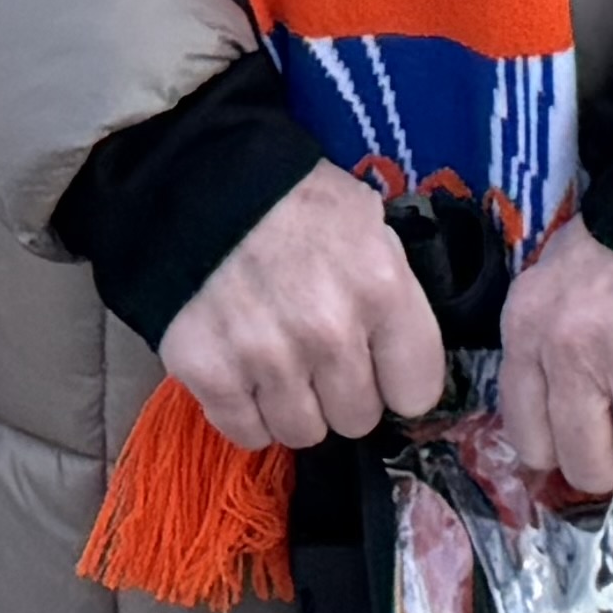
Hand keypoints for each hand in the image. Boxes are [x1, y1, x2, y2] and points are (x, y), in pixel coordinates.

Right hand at [153, 163, 446, 452]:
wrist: (197, 179)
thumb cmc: (293, 199)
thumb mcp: (365, 223)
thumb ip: (393, 292)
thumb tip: (402, 360)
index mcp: (380, 288)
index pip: (416, 393)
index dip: (396, 380)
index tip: (378, 366)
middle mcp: (329, 332)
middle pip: (357, 419)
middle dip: (340, 392)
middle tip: (316, 352)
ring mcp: (268, 358)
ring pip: (302, 433)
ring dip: (292, 405)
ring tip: (276, 358)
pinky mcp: (211, 374)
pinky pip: (246, 433)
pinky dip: (244, 411)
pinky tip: (241, 369)